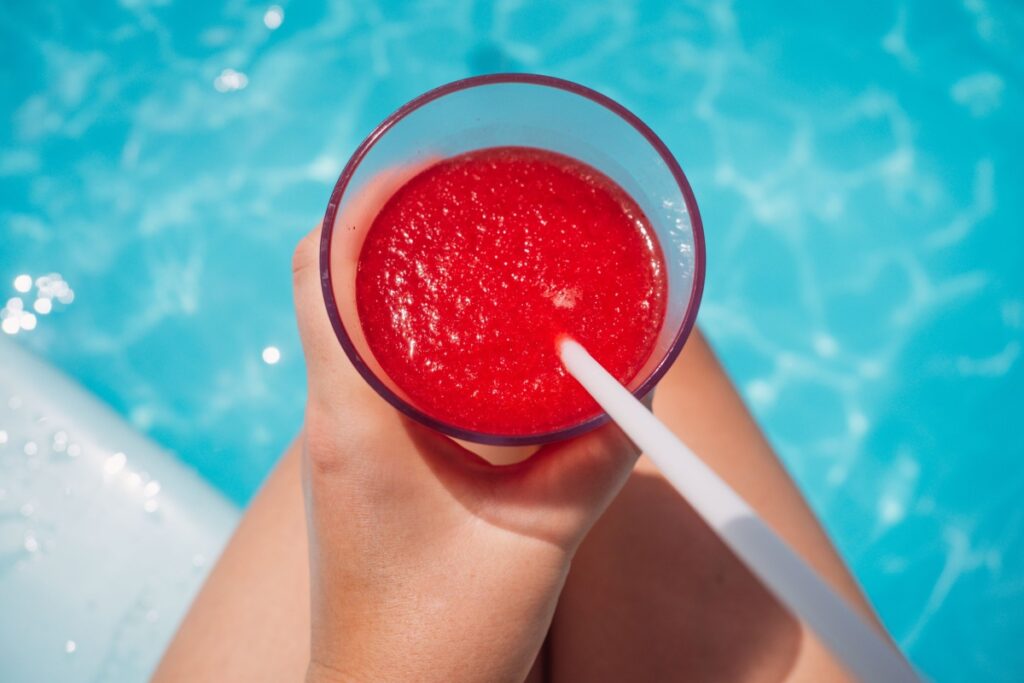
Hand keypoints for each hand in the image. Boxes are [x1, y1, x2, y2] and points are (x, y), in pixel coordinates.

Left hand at [293, 208, 641, 680]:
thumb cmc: (443, 638)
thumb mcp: (539, 539)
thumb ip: (593, 457)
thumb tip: (635, 386)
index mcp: (353, 421)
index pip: (320, 270)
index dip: (361, 202)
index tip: (428, 171)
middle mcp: (330, 417)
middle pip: (330, 278)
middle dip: (390, 223)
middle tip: (468, 196)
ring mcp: (338, 439)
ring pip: (346, 319)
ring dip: (396, 272)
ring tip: (469, 245)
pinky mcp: (358, 460)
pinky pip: (368, 365)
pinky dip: (408, 327)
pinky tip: (465, 334)